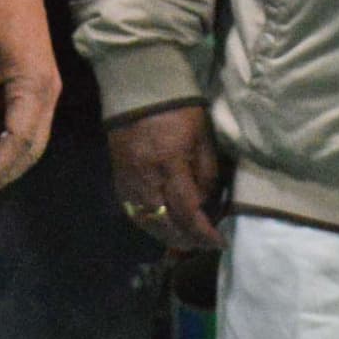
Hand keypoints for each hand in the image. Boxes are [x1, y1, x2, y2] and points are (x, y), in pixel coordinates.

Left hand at [0, 0, 58, 193]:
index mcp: (33, 85)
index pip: (18, 142)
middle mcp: (48, 90)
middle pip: (33, 147)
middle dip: (6, 170)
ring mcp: (47, 85)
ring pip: (33, 136)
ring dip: (8, 155)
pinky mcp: (39, 79)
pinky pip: (29, 119)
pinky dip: (9, 136)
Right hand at [108, 105, 226, 252]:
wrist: (138, 93)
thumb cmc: (178, 111)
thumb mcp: (202, 137)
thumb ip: (206, 172)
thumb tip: (206, 203)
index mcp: (171, 165)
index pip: (188, 211)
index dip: (204, 232)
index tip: (219, 242)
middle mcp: (147, 179)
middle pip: (166, 224)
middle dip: (186, 240)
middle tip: (203, 246)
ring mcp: (129, 182)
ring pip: (148, 222)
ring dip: (168, 237)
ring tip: (185, 242)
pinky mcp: (119, 180)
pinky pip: (133, 212)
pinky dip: (150, 225)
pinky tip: (162, 228)